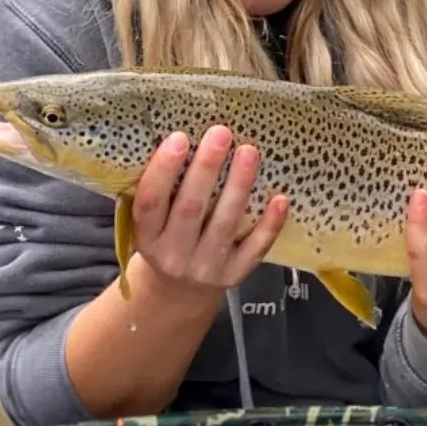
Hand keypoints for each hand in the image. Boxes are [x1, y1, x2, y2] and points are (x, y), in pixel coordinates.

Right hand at [131, 126, 287, 303]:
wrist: (178, 292)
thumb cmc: (167, 238)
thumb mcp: (151, 222)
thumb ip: (161, 190)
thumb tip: (183, 134)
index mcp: (146, 236)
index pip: (149, 202)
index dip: (163, 170)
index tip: (179, 137)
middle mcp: (173, 255)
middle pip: (190, 209)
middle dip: (206, 169)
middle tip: (221, 133)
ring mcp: (205, 268)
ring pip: (225, 224)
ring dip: (239, 185)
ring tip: (249, 151)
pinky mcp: (235, 275)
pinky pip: (255, 249)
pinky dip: (269, 224)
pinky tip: (280, 198)